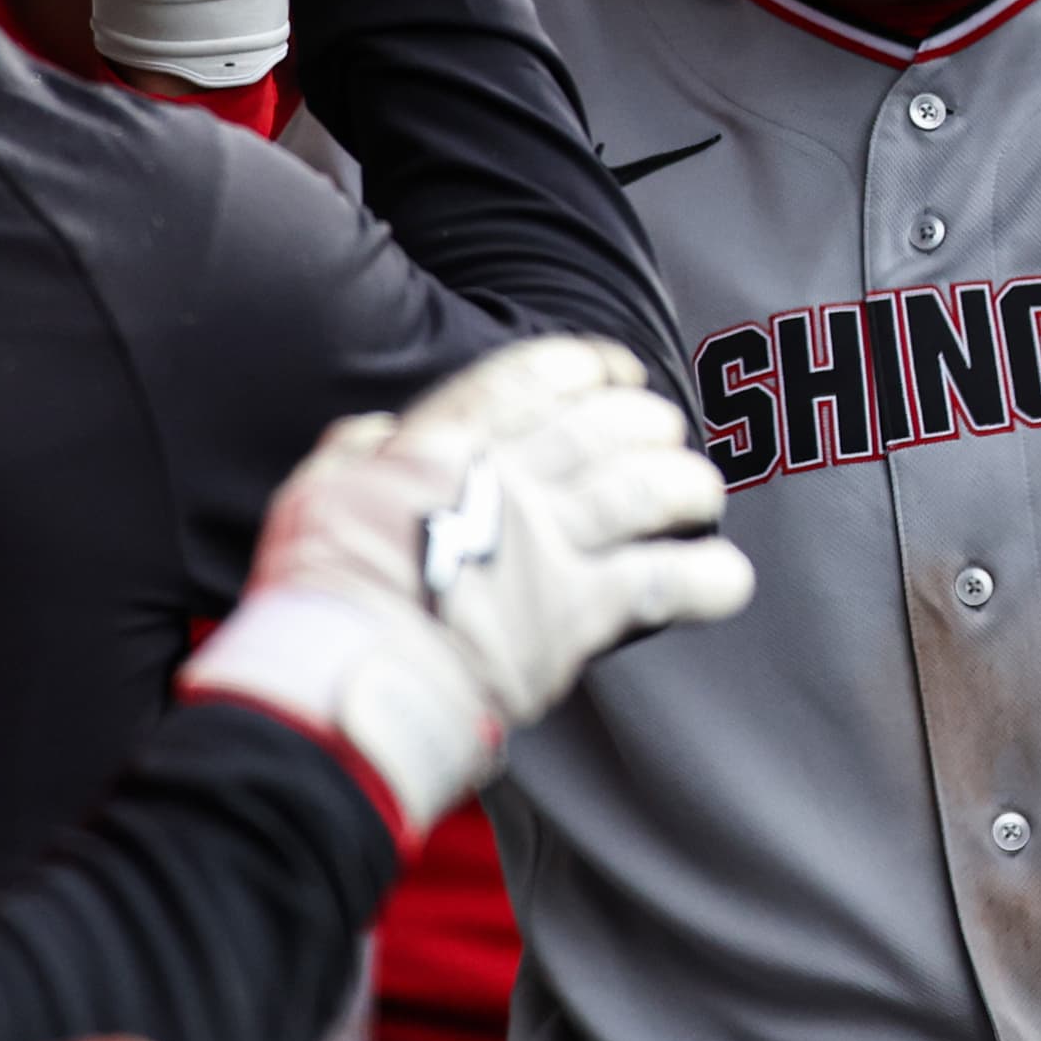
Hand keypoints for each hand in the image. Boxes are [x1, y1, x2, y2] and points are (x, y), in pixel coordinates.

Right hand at [178, 337, 753, 833]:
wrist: (344, 675)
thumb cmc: (317, 592)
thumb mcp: (311, 496)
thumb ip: (352, 455)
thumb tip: (377, 435)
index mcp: (442, 447)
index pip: (530, 380)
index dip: (584, 366)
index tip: (615, 370)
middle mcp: (507, 483)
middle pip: (603, 429)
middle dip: (645, 423)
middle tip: (664, 430)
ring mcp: (547, 545)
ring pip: (644, 491)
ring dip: (686, 485)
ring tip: (701, 493)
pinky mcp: (575, 614)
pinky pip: (662, 584)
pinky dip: (706, 579)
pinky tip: (729, 578)